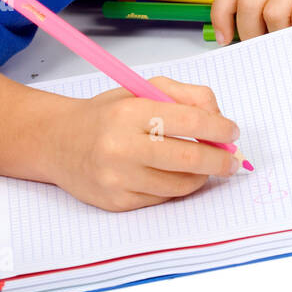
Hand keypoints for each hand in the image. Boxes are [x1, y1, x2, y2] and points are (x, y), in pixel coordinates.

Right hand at [45, 76, 241, 211]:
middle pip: (189, 158)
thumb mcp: (143, 89)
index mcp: (130, 112)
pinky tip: (175, 175)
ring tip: (205, 166)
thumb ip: (187, 96)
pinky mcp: (116, 202)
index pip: (190, 121)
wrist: (58, 141)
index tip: (232, 132)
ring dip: (202, 176)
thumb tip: (219, 118)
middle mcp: (121, 146)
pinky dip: (177, 187)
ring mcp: (117, 178)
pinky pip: (162, 198)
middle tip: (233, 158)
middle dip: (220, 159)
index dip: (219, 128)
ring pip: (179, 184)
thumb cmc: (108, 114)